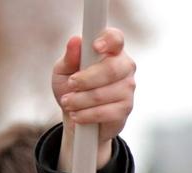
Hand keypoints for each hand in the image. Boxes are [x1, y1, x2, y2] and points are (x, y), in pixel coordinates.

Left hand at [53, 27, 135, 169]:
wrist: (76, 115)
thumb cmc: (71, 88)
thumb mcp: (63, 70)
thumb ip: (70, 57)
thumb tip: (75, 40)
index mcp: (110, 51)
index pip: (116, 38)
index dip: (108, 40)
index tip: (95, 47)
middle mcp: (124, 67)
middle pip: (112, 69)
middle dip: (86, 79)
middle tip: (71, 84)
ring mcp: (128, 88)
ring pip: (103, 93)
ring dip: (80, 100)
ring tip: (69, 102)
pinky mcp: (126, 108)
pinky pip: (106, 112)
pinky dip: (86, 114)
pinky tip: (78, 114)